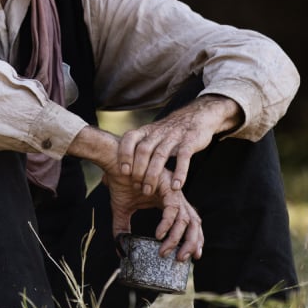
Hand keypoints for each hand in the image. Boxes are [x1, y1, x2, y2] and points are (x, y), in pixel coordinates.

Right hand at [66, 125, 202, 259]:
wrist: (113, 161)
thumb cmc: (120, 182)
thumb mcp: (121, 211)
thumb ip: (123, 230)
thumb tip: (120, 251)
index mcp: (169, 202)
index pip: (189, 223)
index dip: (193, 240)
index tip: (191, 257)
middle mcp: (175, 197)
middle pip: (194, 222)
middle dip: (192, 242)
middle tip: (182, 259)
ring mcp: (172, 190)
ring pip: (184, 218)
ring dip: (177, 237)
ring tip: (165, 251)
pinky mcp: (166, 185)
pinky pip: (172, 208)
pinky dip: (167, 223)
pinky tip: (158, 234)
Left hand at [118, 95, 241, 194]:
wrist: (196, 116)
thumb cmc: (167, 133)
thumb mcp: (150, 137)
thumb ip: (134, 153)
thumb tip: (110, 177)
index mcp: (146, 131)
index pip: (129, 138)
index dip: (124, 154)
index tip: (123, 172)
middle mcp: (158, 133)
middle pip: (144, 150)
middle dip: (138, 170)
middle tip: (136, 187)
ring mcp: (173, 136)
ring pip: (160, 155)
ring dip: (153, 175)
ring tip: (148, 191)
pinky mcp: (189, 141)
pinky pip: (183, 157)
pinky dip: (180, 172)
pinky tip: (176, 187)